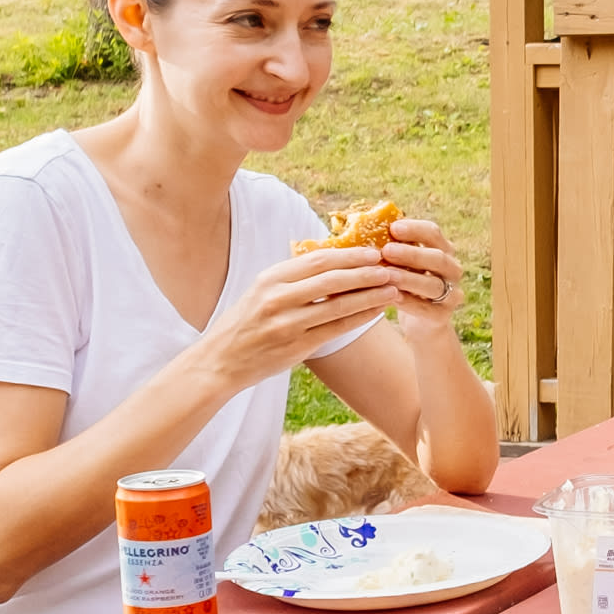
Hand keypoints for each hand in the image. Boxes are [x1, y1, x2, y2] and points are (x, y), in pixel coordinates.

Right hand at [202, 246, 410, 390]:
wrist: (220, 361)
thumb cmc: (245, 323)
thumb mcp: (261, 291)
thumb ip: (293, 278)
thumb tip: (333, 259)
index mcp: (270, 278)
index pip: (317, 260)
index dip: (349, 255)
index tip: (372, 252)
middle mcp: (278, 298)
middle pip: (332, 280)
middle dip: (365, 273)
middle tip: (390, 267)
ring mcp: (288, 324)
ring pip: (339, 305)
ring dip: (370, 296)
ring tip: (393, 288)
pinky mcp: (297, 347)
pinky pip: (337, 329)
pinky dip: (360, 318)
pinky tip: (377, 311)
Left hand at [380, 212, 467, 315]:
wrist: (418, 319)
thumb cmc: (404, 281)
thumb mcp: (400, 262)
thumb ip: (390, 246)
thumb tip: (362, 225)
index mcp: (442, 249)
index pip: (433, 233)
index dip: (415, 229)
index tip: (393, 228)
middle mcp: (452, 269)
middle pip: (437, 258)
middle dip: (412, 254)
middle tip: (387, 250)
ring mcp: (451, 293)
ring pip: (434, 284)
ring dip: (409, 279)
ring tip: (387, 275)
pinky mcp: (443, 315)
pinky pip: (428, 309)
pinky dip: (410, 302)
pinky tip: (392, 296)